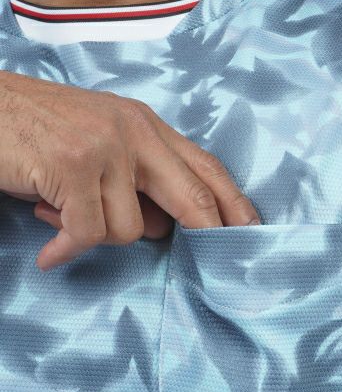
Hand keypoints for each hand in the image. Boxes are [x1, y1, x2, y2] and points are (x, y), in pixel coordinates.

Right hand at [0, 70, 260, 270]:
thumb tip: (166, 229)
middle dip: (210, 235)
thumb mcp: (100, 144)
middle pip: (195, 197)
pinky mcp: (73, 167)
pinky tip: (50, 250)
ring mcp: (106, 148)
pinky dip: (67, 248)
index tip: (253, 232)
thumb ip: (140, 181)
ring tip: (63, 216)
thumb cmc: (38, 130)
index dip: (235, 202)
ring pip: (133, 228)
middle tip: (215, 266)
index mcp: (146, 124)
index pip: (206, 167)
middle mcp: (134, 132)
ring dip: (99, 236)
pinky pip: (90, 234)